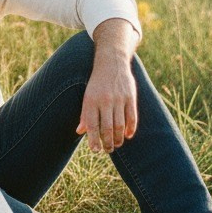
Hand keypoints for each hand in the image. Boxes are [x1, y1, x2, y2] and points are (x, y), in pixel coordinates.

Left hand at [76, 21, 138, 153]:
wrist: (111, 62)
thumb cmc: (97, 83)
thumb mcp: (87, 96)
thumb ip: (85, 114)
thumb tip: (80, 131)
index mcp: (91, 100)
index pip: (92, 125)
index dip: (93, 139)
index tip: (96, 150)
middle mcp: (105, 100)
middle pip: (108, 128)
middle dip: (108, 142)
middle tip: (108, 150)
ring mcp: (119, 99)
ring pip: (120, 125)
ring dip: (119, 138)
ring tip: (116, 145)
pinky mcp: (130, 97)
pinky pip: (132, 117)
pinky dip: (130, 129)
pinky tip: (128, 136)